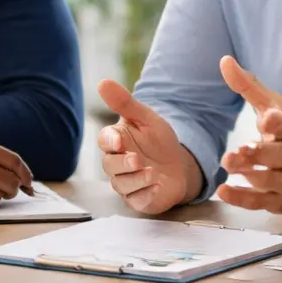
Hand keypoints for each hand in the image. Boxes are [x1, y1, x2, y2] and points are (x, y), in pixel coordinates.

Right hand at [97, 79, 202, 214]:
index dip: (110, 141)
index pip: (105, 141)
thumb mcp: (146, 118)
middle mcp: (117, 163)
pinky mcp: (138, 199)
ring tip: (154, 173)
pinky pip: (137, 200)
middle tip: (137, 160)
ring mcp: (126, 183)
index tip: (118, 140)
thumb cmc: (158, 140)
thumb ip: (125, 102)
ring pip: (122, 184)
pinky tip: (158, 187)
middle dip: (123, 164)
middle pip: (110, 166)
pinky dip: (146, 194)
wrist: (179, 165)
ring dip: (137, 179)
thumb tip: (103, 82)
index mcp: (116, 141)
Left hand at [215, 58, 281, 214]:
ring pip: (267, 179)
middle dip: (257, 153)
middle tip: (237, 151)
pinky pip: (259, 202)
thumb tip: (224, 61)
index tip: (266, 118)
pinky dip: (241, 198)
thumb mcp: (276, 108)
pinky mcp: (279, 201)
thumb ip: (249, 86)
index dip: (278, 122)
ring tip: (228, 164)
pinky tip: (223, 191)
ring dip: (247, 173)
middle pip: (276, 155)